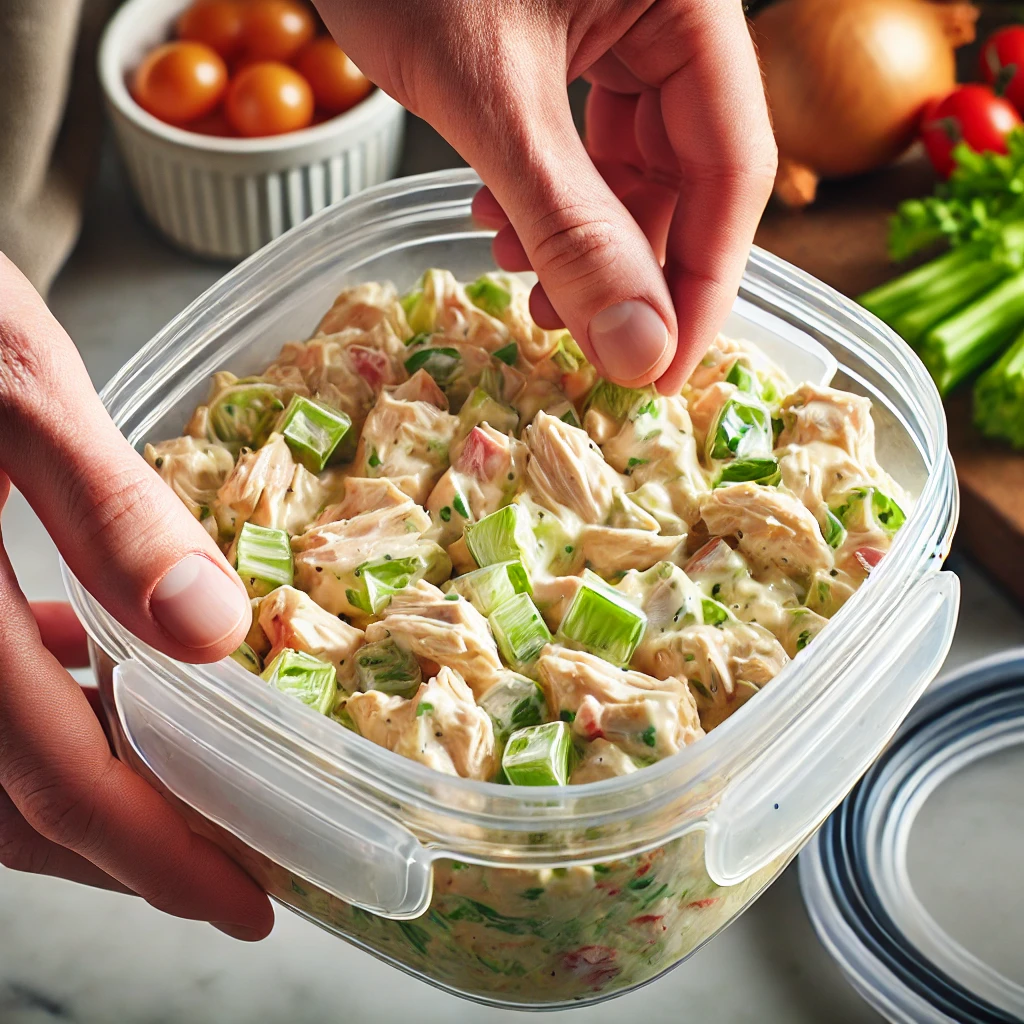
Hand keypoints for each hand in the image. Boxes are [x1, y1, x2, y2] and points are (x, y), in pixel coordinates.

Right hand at [0, 255, 272, 940]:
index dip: (155, 858)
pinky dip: (48, 721)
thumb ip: (110, 512)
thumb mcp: (19, 393)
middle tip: (232, 874)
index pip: (52, 782)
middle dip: (132, 853)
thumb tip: (213, 629)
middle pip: (17, 810)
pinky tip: (99, 682)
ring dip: (92, 797)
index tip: (247, 903)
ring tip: (186, 797)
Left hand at [315, 0, 775, 392]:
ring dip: (578, 239)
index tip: (659, 372)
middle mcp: (669, 14)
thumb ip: (568, 224)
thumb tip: (636, 349)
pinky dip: (544, 196)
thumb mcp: (490, 97)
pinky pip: (580, 141)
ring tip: (520, 278)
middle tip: (580, 338)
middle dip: (627, 267)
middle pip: (687, 173)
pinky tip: (499, 220)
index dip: (701, 284)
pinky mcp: (565, 40)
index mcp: (690, 0)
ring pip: (629, 166)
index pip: (733, 168)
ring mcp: (618, 24)